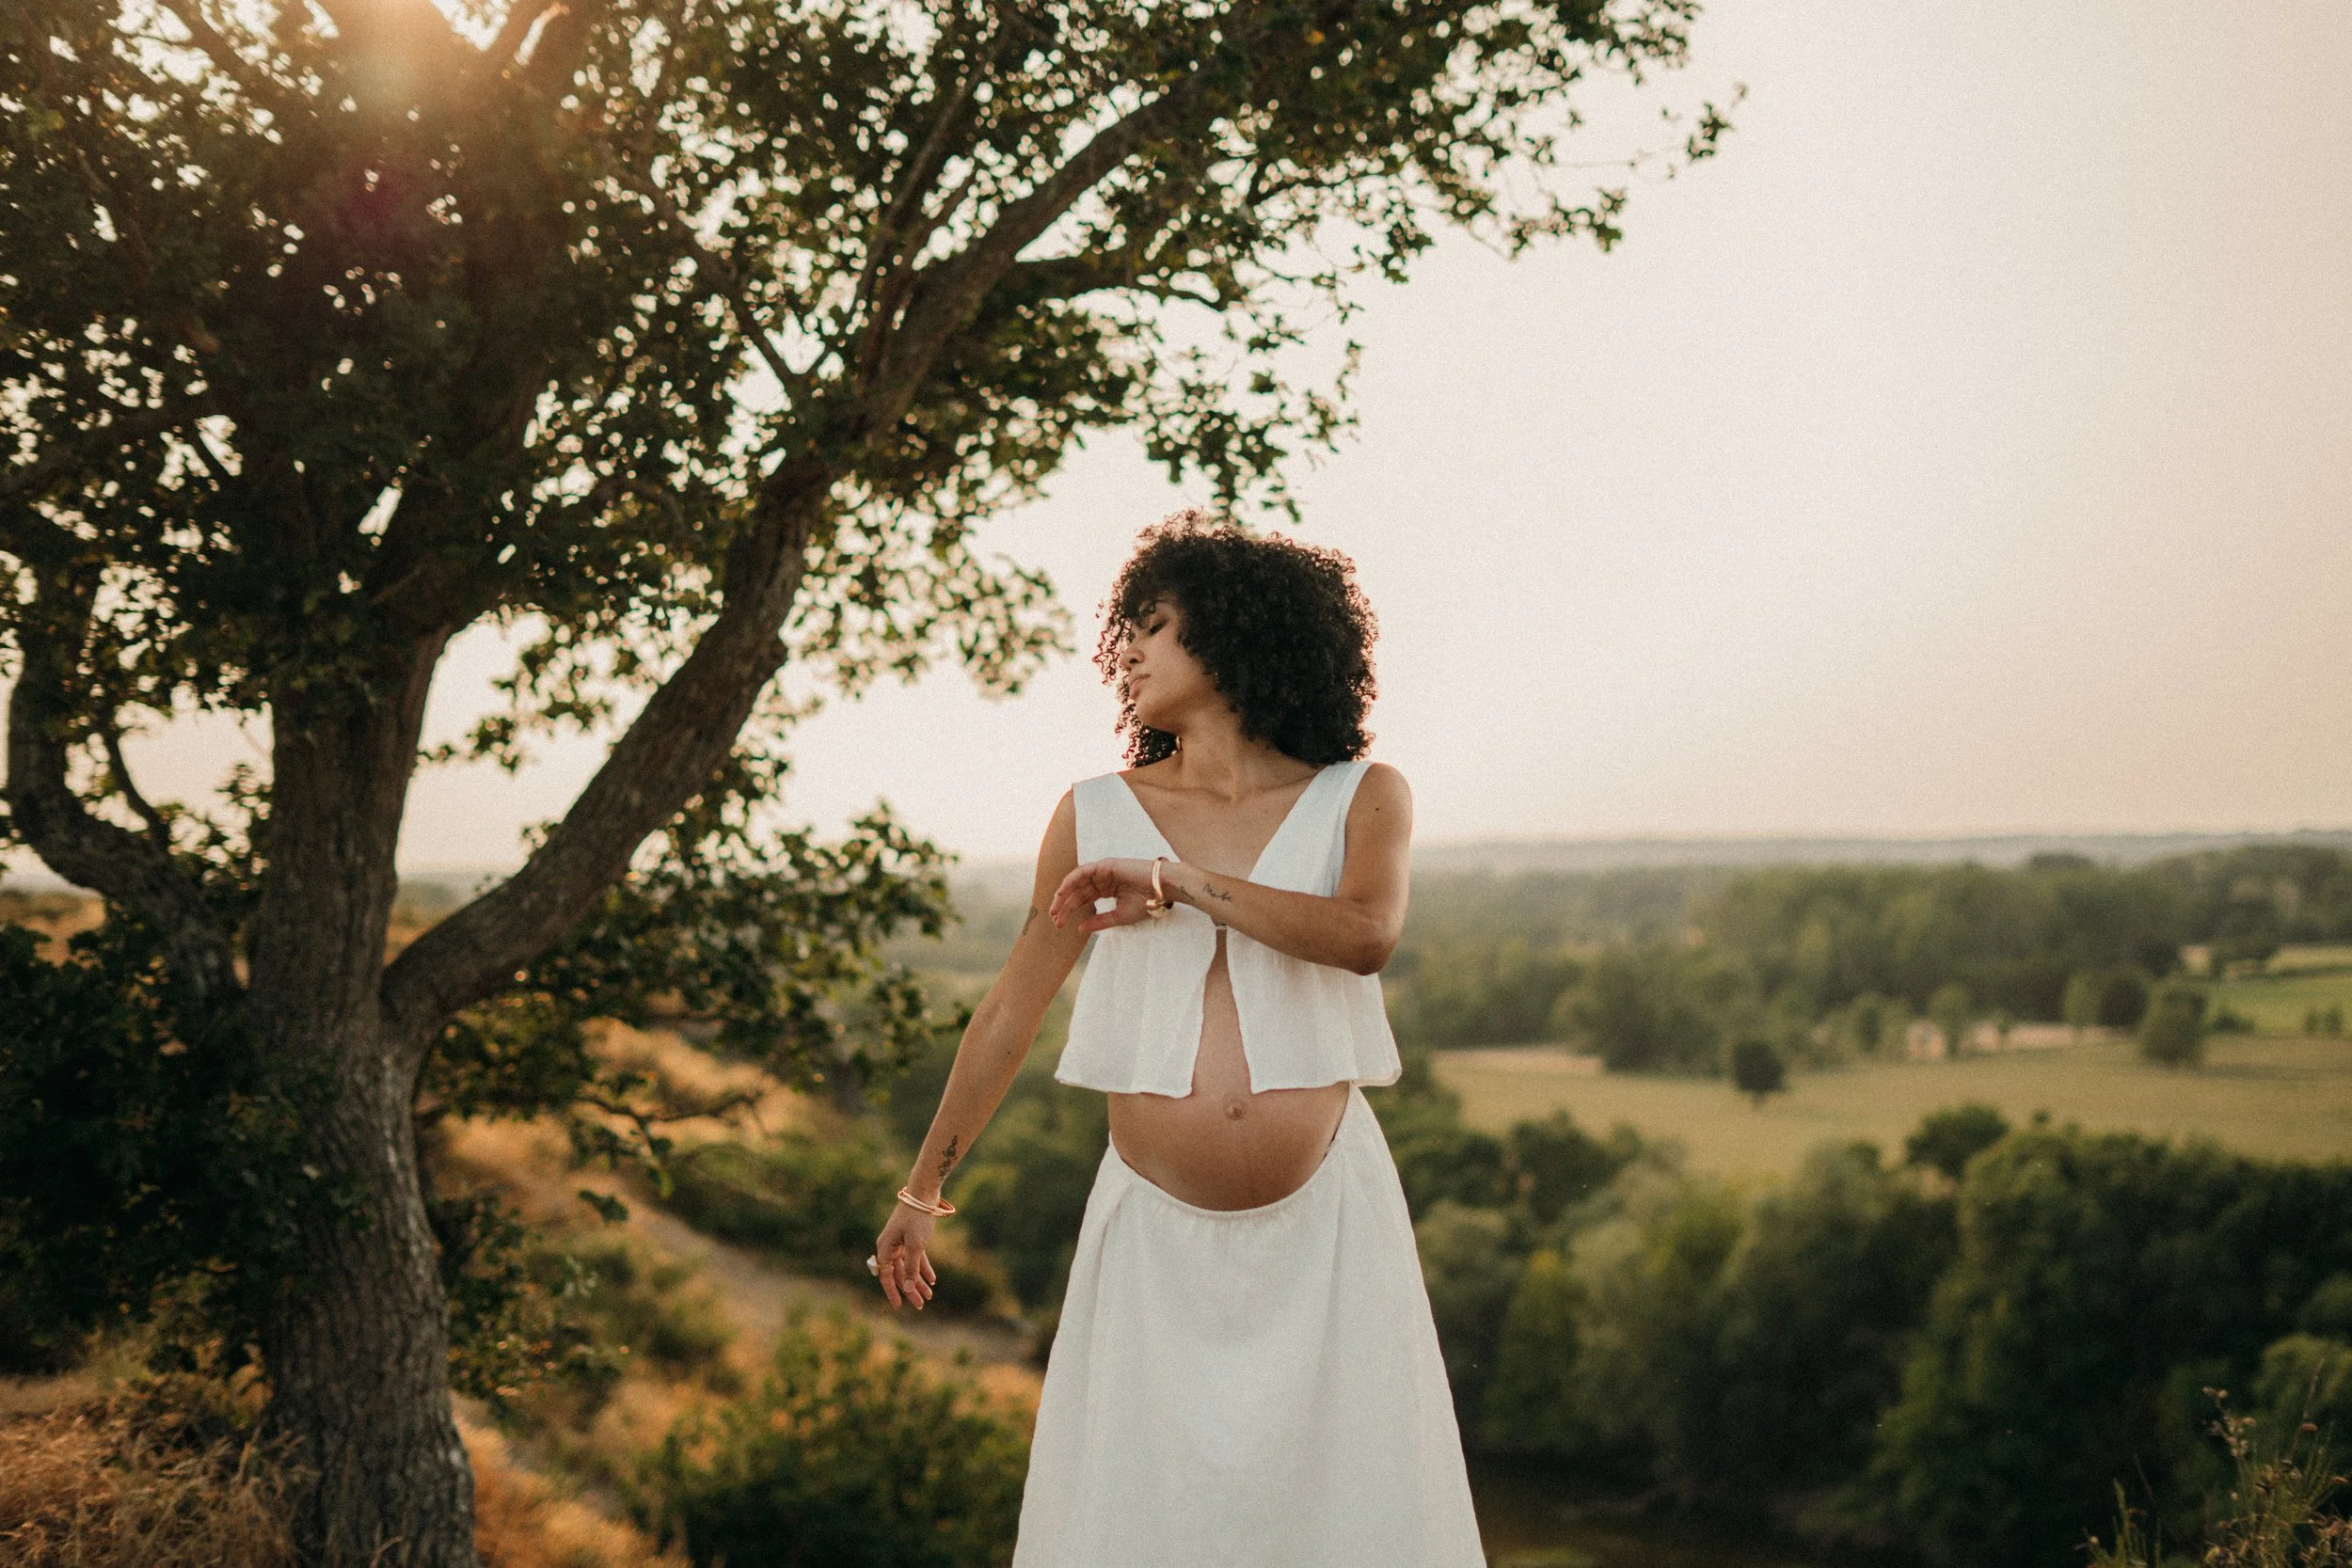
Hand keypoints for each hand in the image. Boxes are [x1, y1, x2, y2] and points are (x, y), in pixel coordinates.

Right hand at [873, 1206, 936, 1309]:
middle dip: (910, 1290)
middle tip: (921, 1304)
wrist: (923, 1193)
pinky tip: (933, 1280)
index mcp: (885, 1248)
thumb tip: (908, 1289)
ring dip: (919, 1281)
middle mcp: (890, 1247)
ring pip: (909, 1267)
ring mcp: (900, 1242)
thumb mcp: (916, 1245)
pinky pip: (916, 1258)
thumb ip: (911, 1268)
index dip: (892, 1292)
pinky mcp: (911, 1238)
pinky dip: (924, 1268)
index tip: (899, 1307)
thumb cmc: (917, 1218)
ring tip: (930, 1295)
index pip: (886, 1276)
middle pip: (899, 1274)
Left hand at [1048, 856, 1163, 931]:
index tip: (1059, 924)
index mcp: (1106, 890)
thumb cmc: (1146, 902)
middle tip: (1055, 920)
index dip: (1069, 912)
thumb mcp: (1119, 916)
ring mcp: (1103, 871)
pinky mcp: (1105, 865)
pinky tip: (1062, 893)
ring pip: (1077, 882)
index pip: (1083, 900)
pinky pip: (1083, 871)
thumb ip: (1099, 921)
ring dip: (1063, 894)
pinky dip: (1071, 880)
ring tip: (1055, 908)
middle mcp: (1102, 880)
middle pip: (1077, 893)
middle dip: (1064, 906)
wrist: (1160, 890)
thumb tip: (1079, 929)